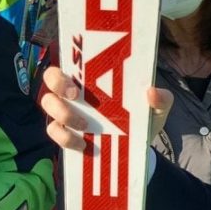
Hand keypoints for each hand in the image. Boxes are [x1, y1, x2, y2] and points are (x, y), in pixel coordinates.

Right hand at [40, 67, 173, 150]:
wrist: (140, 147)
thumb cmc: (142, 117)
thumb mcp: (156, 109)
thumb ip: (162, 99)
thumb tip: (153, 92)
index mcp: (93, 78)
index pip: (70, 62)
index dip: (67, 66)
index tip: (78, 82)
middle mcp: (74, 92)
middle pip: (50, 78)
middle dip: (58, 84)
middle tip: (76, 96)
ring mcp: (66, 112)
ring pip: (48, 105)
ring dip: (63, 114)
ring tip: (85, 126)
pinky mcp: (65, 134)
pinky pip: (55, 133)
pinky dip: (66, 138)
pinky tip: (83, 145)